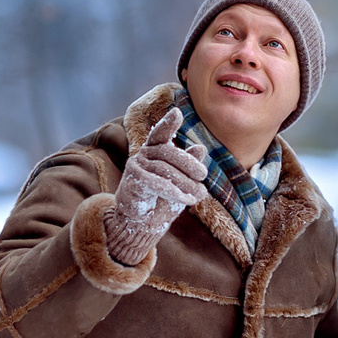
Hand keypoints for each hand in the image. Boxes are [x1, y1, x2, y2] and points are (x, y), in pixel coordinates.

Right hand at [102, 109, 207, 264]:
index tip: (177, 113)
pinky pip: (156, 183)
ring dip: (185, 183)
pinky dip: (174, 192)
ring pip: (165, 169)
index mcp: (154, 150)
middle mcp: (143, 155)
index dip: (168, 123)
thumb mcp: (180, 183)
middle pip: (168, 152)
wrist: (142, 224)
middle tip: (204, 176)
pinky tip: (186, 200)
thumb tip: (200, 148)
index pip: (160, 133)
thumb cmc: (162, 200)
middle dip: (189, 164)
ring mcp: (136, 166)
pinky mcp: (133, 181)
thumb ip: (188, 167)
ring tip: (199, 195)